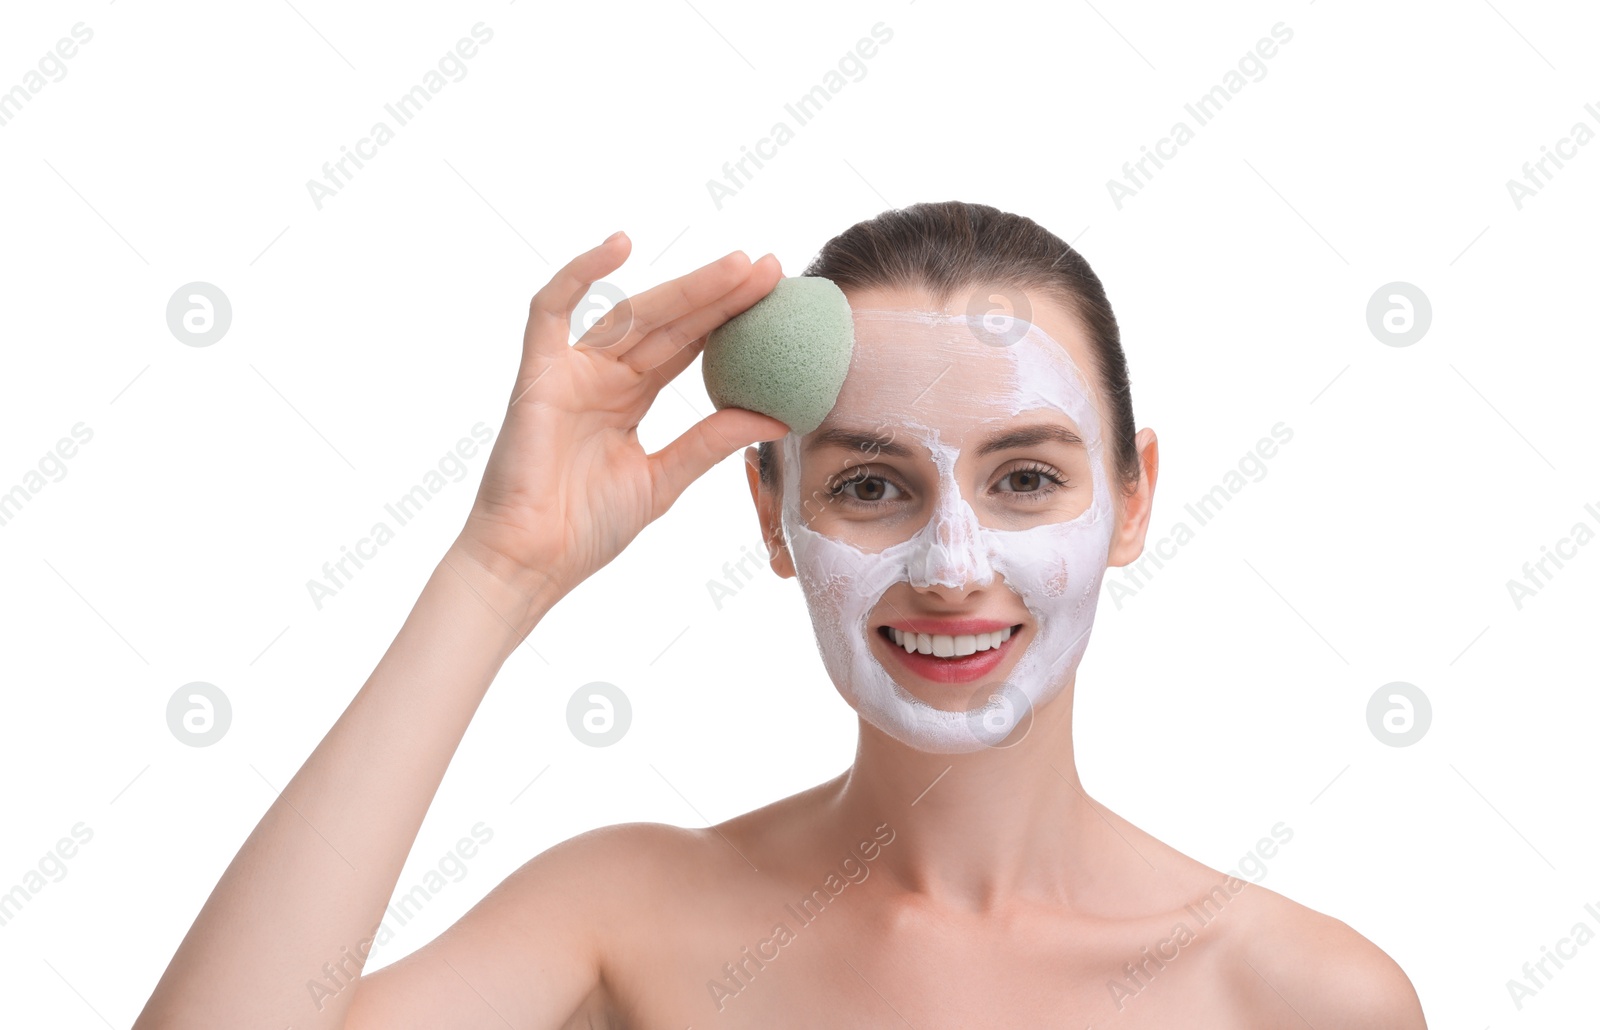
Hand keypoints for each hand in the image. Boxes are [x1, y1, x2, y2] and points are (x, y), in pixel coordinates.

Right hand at [452, 233, 789, 608]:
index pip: (689, 346)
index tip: (777, 299)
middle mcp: (603, 376)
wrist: (532, 562)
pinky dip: (578, 274)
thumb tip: (776, 418)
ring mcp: (570, 370)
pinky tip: (619, 245)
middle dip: (720, 294)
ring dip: (685, 287)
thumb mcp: (664, 479)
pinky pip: (550, 309)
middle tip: (771, 269)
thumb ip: (711, 442)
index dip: (730, 319)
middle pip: (670, 322)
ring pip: (632, 313)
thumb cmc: (586, 529)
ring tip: (738, 266)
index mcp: (630, 399)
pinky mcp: (538, 373)